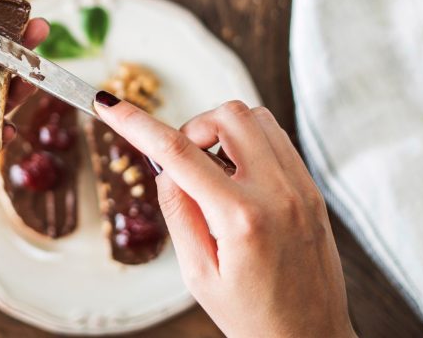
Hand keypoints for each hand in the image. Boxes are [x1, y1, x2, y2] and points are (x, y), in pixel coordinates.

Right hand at [94, 95, 354, 337]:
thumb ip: (178, 211)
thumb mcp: (198, 275)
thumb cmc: (253, 318)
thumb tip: (166, 167)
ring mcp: (301, 187)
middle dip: (193, 126)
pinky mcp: (312, 188)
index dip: (136, 123)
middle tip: (182, 161)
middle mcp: (279, 193)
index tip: (109, 104)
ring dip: (223, 130)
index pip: (178, 152)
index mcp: (242, 219)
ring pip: (256, 117)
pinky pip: (277, 138)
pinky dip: (249, 141)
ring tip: (211, 170)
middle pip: (228, 115)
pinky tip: (237, 175)